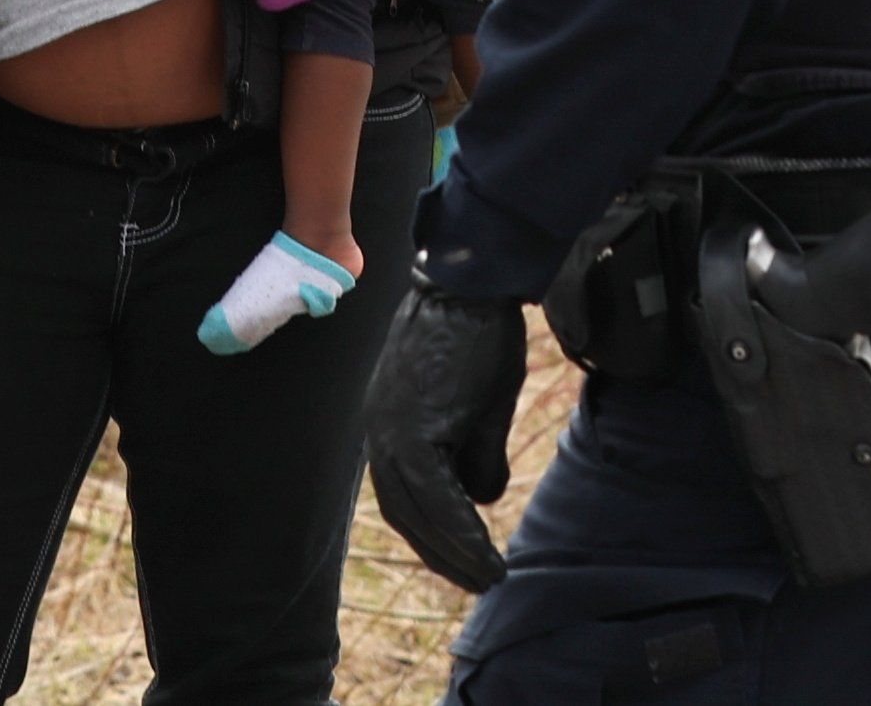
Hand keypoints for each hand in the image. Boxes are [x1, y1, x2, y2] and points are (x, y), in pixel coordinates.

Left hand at [365, 276, 526, 592]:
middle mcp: (382, 434)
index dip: (435, 537)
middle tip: (481, 581)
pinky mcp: (414, 426)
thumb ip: (474, 455)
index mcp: (390, 428)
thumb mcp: (479, 408)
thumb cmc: (478, 339)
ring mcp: (393, 431)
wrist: (472, 289)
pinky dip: (458, 528)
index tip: (467, 563)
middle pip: (406, 514)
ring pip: (418, 512)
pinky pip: (434, 494)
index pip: (405, 500)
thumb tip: (482, 499)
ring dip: (453, 551)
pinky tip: (484, 550)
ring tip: (488, 575)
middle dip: (443, 554)